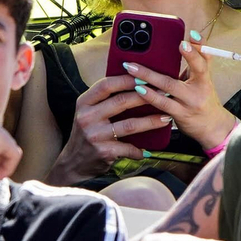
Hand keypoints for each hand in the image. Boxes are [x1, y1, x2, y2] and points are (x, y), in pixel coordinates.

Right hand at [47, 75, 174, 183]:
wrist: (74, 163)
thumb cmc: (88, 132)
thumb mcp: (89, 112)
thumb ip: (105, 99)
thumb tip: (135, 81)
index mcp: (84, 102)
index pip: (106, 85)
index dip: (127, 79)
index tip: (146, 77)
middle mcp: (87, 117)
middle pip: (122, 101)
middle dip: (146, 97)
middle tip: (164, 94)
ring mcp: (95, 135)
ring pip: (130, 124)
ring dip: (151, 121)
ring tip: (166, 118)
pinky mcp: (103, 151)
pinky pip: (128, 148)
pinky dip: (140, 150)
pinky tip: (149, 149)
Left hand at [122, 33, 236, 150]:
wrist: (213, 127)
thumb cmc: (203, 97)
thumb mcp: (203, 79)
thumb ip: (194, 62)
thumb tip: (180, 41)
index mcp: (204, 78)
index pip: (203, 60)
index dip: (196, 49)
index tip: (187, 38)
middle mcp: (198, 91)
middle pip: (173, 80)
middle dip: (153, 71)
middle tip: (138, 58)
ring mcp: (188, 105)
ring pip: (166, 92)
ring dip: (147, 82)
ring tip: (132, 74)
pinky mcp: (180, 116)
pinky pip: (162, 106)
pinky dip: (150, 97)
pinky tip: (138, 91)